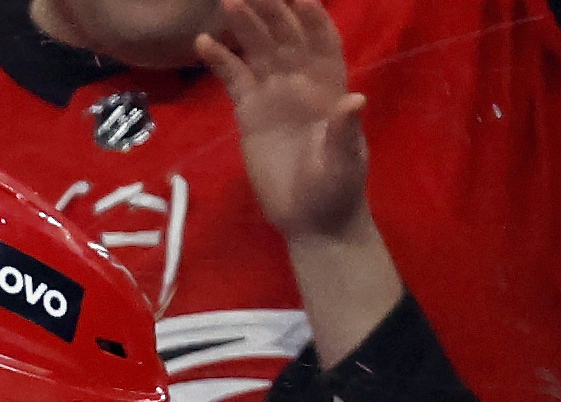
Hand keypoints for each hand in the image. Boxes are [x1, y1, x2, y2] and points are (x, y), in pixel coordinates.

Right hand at [201, 0, 366, 246]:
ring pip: (258, 50)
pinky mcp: (250, 112)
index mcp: (330, 88)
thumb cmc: (337, 190)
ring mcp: (274, 94)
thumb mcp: (345, 163)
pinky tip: (203, 42)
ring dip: (246, 25)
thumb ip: (346, 131)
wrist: (313, 221)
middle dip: (273, 11)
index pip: (323, 43)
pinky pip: (234, 77)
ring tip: (229, 3)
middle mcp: (301, 82)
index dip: (313, 19)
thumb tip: (356, 99)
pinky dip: (220, 59)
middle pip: (286, 36)